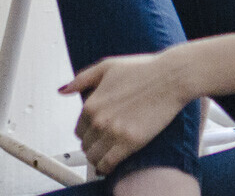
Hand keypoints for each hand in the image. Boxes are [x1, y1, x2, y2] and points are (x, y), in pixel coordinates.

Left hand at [61, 53, 191, 175]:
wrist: (171, 77)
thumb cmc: (144, 69)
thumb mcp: (108, 66)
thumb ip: (82, 79)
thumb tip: (63, 90)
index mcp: (91, 104)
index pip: (79, 130)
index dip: (89, 133)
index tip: (98, 133)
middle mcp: (98, 120)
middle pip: (86, 145)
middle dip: (95, 145)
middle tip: (106, 143)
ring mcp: (113, 132)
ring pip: (94, 158)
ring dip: (99, 158)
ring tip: (110, 153)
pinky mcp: (130, 142)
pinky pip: (108, 164)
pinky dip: (107, 167)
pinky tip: (114, 161)